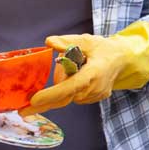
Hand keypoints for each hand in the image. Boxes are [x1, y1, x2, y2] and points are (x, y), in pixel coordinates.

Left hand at [28, 21, 148, 112]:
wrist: (123, 59)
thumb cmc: (104, 49)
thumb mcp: (87, 40)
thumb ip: (67, 42)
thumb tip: (49, 42)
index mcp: (94, 73)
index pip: (70, 87)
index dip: (51, 94)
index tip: (34, 100)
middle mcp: (95, 88)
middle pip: (64, 97)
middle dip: (47, 98)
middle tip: (25, 108)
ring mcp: (95, 96)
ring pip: (69, 96)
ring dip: (62, 86)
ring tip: (73, 68)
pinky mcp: (94, 99)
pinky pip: (75, 96)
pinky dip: (69, 89)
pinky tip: (76, 75)